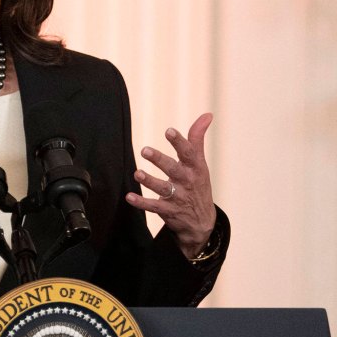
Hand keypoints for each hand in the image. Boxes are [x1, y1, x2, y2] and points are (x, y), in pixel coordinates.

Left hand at [125, 113, 216, 258]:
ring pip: (162, 188)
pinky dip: (141, 202)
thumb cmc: (198, 184)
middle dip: (159, 160)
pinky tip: (129, 197)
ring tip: (138, 173)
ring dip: (149, 181)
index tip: (169, 131)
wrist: (202, 222)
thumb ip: (198, 138)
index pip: (189, 153)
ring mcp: (178, 197)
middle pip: (173, 169)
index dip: (179, 142)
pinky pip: (153, 206)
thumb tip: (207, 114)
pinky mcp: (168, 211)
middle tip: (145, 150)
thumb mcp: (200, 163)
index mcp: (195, 168)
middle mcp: (187, 182)